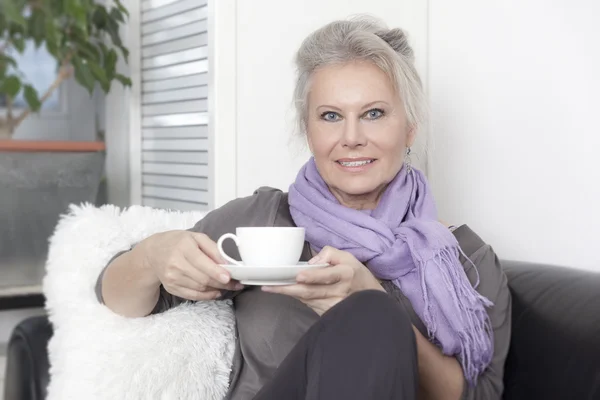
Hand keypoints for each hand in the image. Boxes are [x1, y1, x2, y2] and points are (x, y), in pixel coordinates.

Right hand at [136, 230, 242, 300]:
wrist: (154, 252)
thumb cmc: (179, 242)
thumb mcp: (196, 237)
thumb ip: (213, 248)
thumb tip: (227, 263)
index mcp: (183, 248)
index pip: (202, 263)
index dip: (216, 272)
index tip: (229, 277)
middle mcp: (175, 264)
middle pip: (203, 279)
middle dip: (222, 283)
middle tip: (236, 284)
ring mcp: (172, 278)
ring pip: (199, 288)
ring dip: (216, 289)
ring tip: (227, 286)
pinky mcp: (171, 288)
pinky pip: (192, 296)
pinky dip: (206, 296)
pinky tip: (216, 292)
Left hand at [262, 246, 383, 314]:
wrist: (370, 301)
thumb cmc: (356, 275)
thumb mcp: (348, 258)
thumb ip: (329, 254)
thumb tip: (311, 263)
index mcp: (345, 274)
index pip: (327, 276)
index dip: (313, 277)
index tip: (298, 276)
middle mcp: (339, 291)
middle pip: (311, 291)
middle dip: (288, 289)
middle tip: (269, 286)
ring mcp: (333, 305)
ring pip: (307, 299)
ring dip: (288, 294)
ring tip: (270, 288)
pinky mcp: (328, 313)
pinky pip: (309, 304)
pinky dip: (296, 297)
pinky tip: (285, 292)